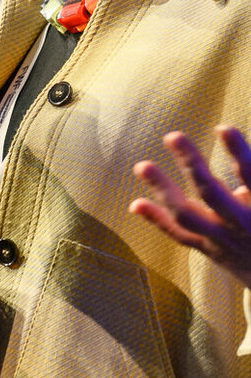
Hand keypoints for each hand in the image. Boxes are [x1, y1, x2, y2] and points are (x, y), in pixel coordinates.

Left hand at [130, 127, 250, 286]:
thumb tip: (234, 140)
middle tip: (172, 135)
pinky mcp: (207, 249)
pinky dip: (157, 220)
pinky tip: (136, 204)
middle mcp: (240, 224)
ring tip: (142, 166)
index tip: (223, 128)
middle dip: (192, 165)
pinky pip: (179, 235)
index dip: (239, 153)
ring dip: (163, 190)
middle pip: (212, 194)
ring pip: (187, 217)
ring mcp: (220, 239)